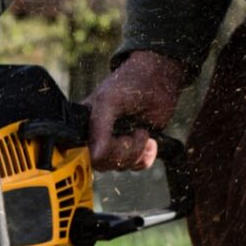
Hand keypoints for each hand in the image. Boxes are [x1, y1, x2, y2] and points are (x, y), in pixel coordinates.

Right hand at [83, 51, 187, 170]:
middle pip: (104, 164)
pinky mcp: (135, 148)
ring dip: (137, 151)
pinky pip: (136, 166)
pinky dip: (146, 157)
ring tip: (142, 131)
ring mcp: (116, 143)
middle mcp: (97, 137)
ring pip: (121, 166)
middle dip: (124, 152)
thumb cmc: (129, 83)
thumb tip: (95, 156)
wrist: (160, 79)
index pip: (85, 154)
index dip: (101, 154)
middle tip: (134, 133)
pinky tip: (150, 141)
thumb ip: (99, 128)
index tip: (115, 138)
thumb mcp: (108, 102)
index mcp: (84, 125)